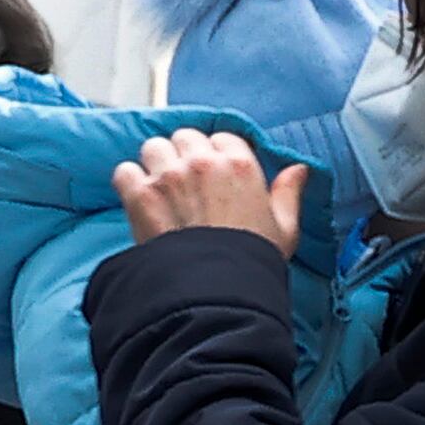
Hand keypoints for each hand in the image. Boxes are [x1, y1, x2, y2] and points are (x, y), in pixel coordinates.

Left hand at [112, 129, 301, 250]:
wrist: (218, 286)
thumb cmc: (254, 258)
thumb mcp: (285, 227)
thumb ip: (288, 192)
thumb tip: (298, 169)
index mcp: (239, 165)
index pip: (222, 138)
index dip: (220, 154)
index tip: (219, 173)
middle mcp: (201, 162)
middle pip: (185, 137)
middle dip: (186, 154)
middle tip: (190, 181)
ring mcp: (167, 176)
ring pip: (153, 147)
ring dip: (157, 163)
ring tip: (164, 187)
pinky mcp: (139, 194)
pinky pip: (125, 170)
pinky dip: (131, 182)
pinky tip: (142, 198)